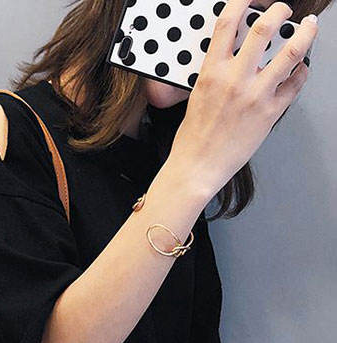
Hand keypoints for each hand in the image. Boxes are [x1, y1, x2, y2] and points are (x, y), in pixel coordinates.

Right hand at [169, 0, 317, 197]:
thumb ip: (217, 73)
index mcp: (211, 73)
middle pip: (265, 28)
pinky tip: (300, 70)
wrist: (198, 166)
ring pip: (292, 52)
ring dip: (305, 34)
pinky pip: (296, 83)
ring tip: (309, 27)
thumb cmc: (194, 137)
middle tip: (284, 9)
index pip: (227, 23)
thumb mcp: (198, 96)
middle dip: (280, 11)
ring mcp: (256, 95)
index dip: (241, 2)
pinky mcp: (271, 112)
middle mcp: (235, 79)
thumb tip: (234, 57)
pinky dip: (302, 72)